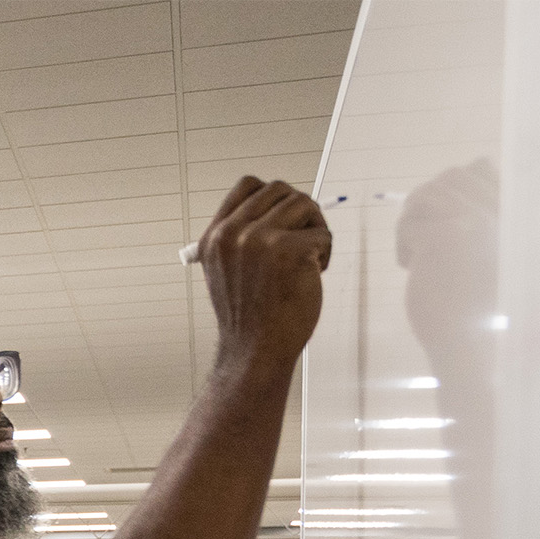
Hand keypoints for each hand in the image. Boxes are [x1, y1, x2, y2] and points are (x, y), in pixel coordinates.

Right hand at [197, 175, 329, 372]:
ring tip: (308, 259)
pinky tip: (312, 275)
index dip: (272, 197)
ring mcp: (259, 241)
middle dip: (298, 212)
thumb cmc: (250, 316)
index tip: (281, 220)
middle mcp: (232, 234)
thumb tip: (277, 206)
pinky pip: (323, 233)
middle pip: (280, 189)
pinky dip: (325, 253)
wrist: (255, 351)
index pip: (248, 185)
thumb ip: (240, 238)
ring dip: (314, 228)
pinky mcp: (290, 250)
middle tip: (301, 241)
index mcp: (215, 237)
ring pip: (304, 203)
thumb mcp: (227, 270)